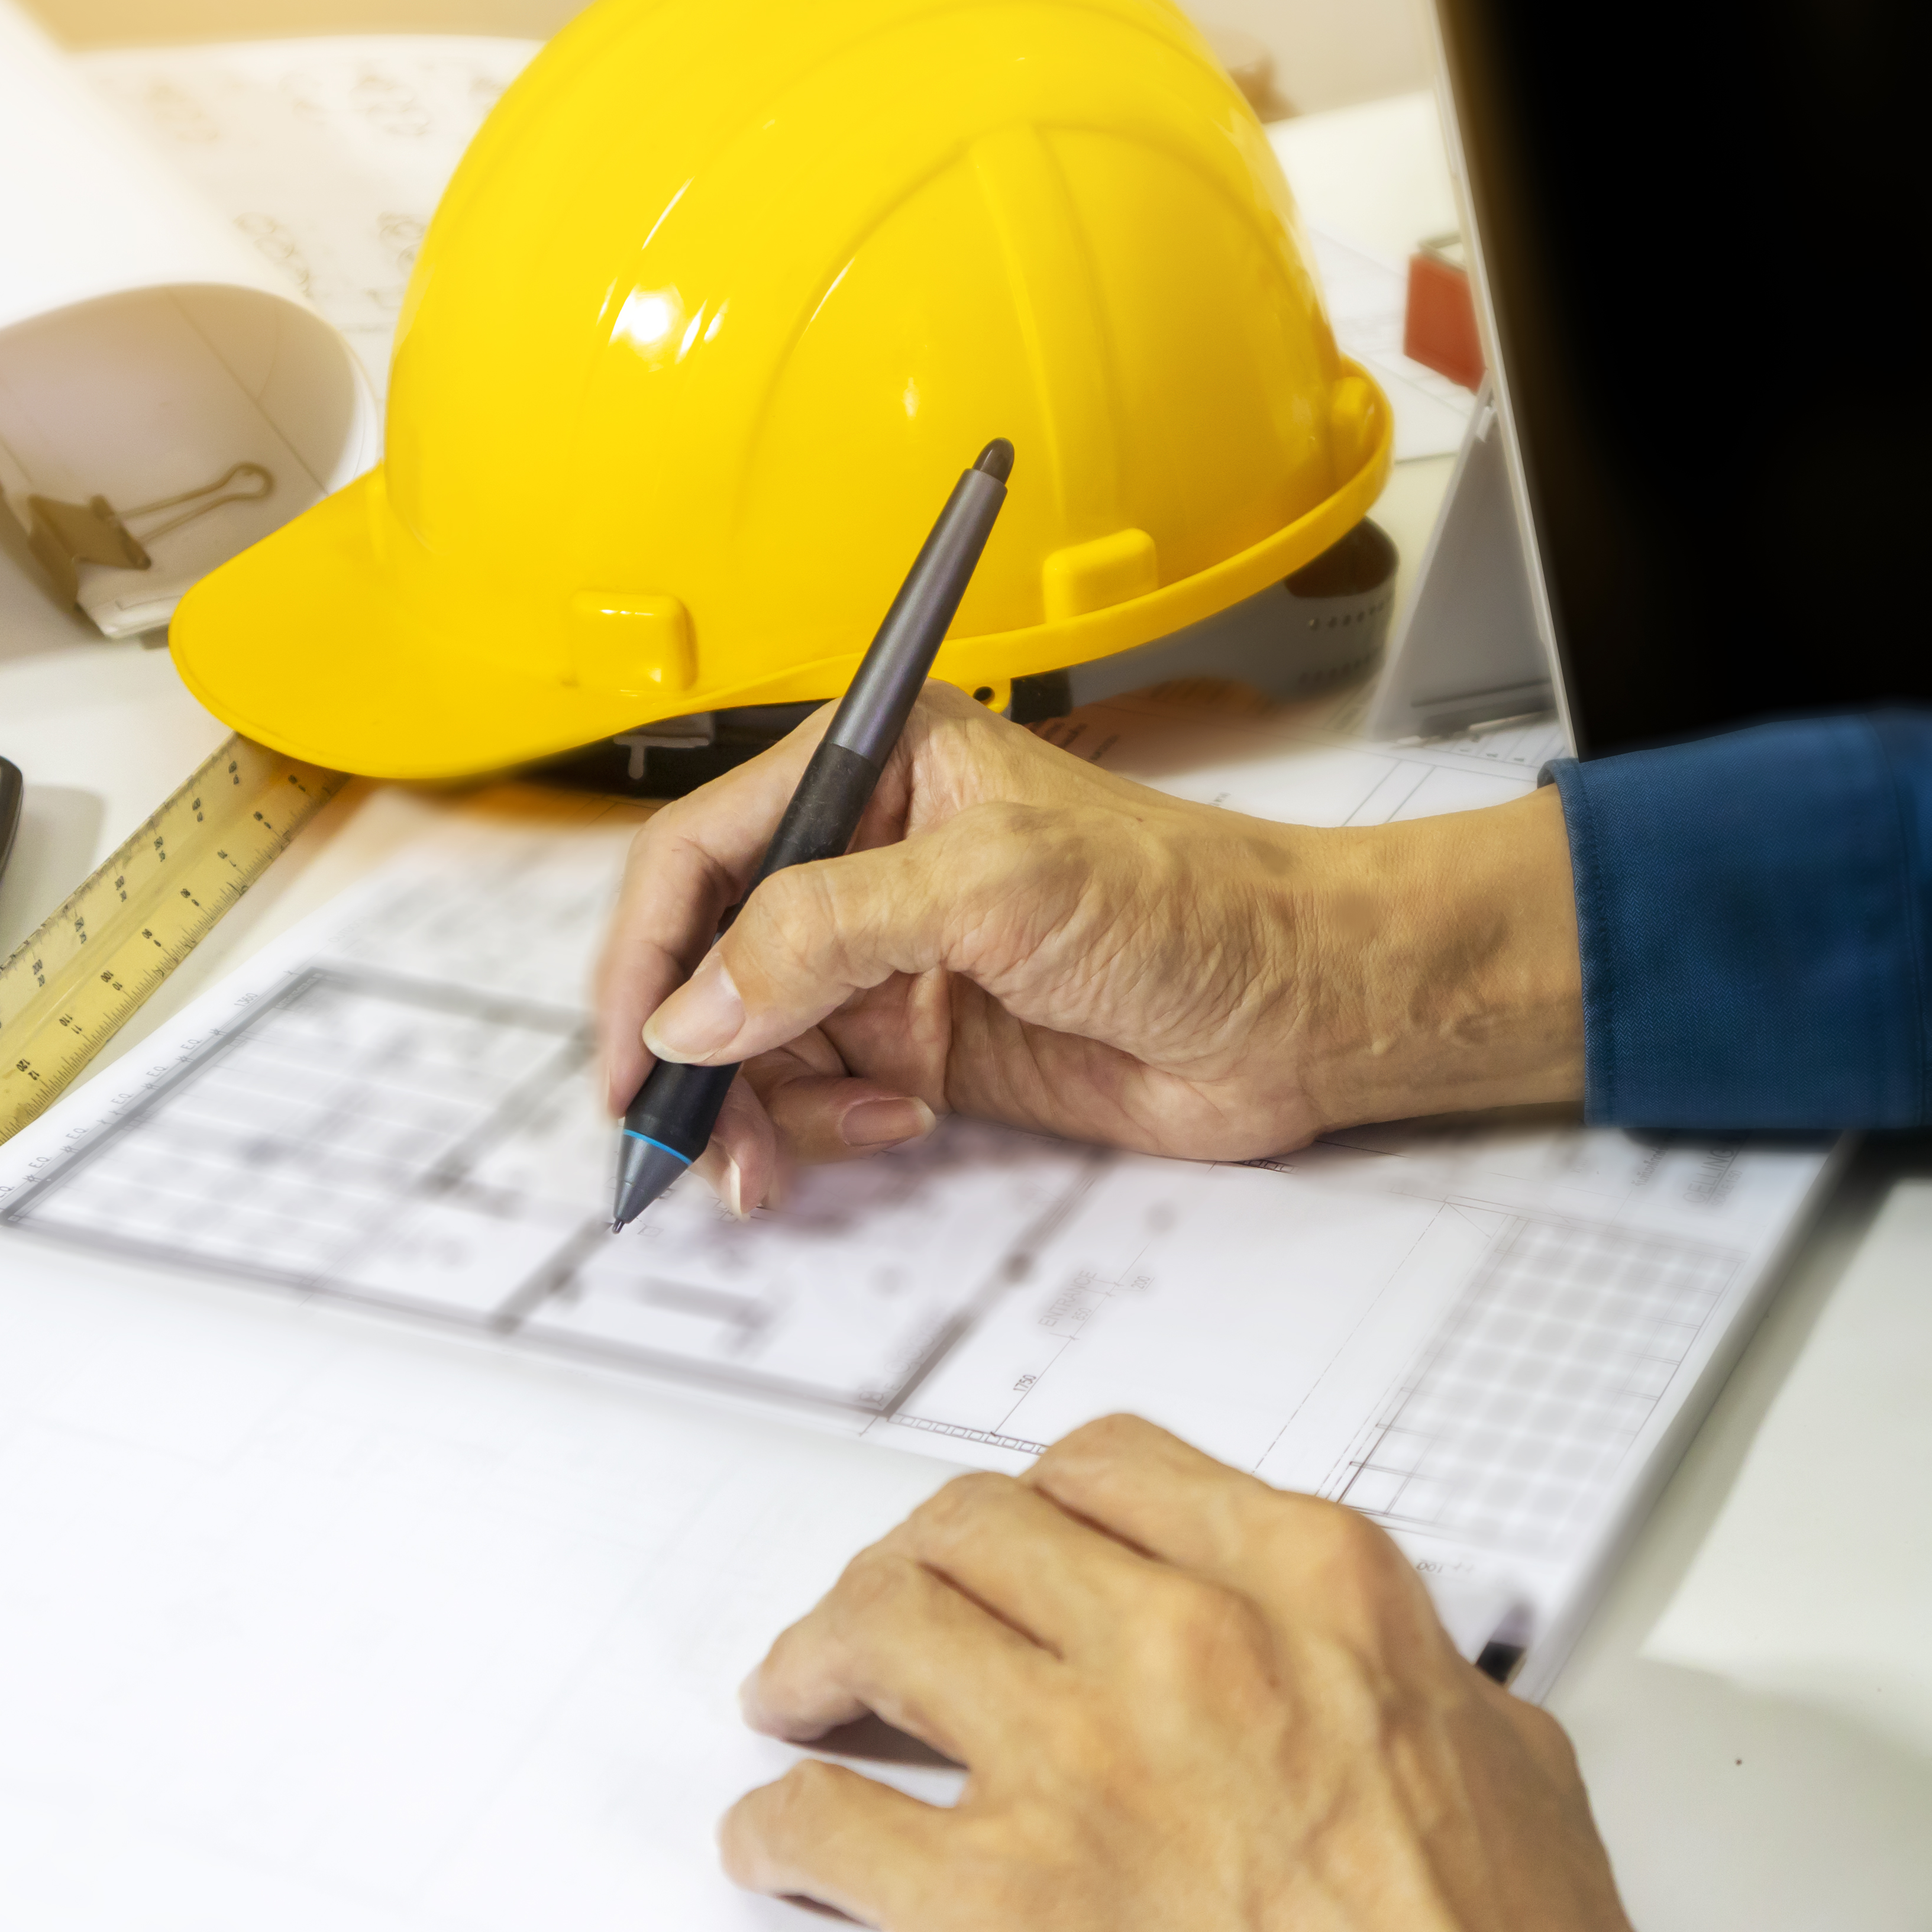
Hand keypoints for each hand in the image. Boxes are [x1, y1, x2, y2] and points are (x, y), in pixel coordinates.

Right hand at [592, 686, 1583, 1214]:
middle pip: (712, 957)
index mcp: (875, 766)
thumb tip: (696, 1005)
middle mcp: (869, 856)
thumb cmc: (1188, 904)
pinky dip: (828, 1127)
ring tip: (781, 1165)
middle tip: (688, 1146)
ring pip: (758, 1041)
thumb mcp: (992, 890)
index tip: (631, 1053)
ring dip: (755, 1111)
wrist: (1300, 1005)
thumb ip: (828, 933)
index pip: (702, 852)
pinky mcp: (930, 1042)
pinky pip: (824, 1092)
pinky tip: (897, 1125)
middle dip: (692, 1056)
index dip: (647, 954)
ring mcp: (896, 956)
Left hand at [720, 1417, 1812, 1931]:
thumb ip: (1412, 1687)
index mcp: (1314, 1594)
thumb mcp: (1509, 1772)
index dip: (1031, 1509)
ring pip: (878, 1630)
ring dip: (818, 1659)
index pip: (1110, 1473)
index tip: (1002, 1544)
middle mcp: (1189, 1646)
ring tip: (798, 1699)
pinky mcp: (995, 1907)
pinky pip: (824, 1820)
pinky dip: (779, 1827)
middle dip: (909, 1565)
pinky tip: (783, 1847)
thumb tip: (1377, 1685)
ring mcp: (1080, 1766)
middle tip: (880, 1618)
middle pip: (974, 1533)